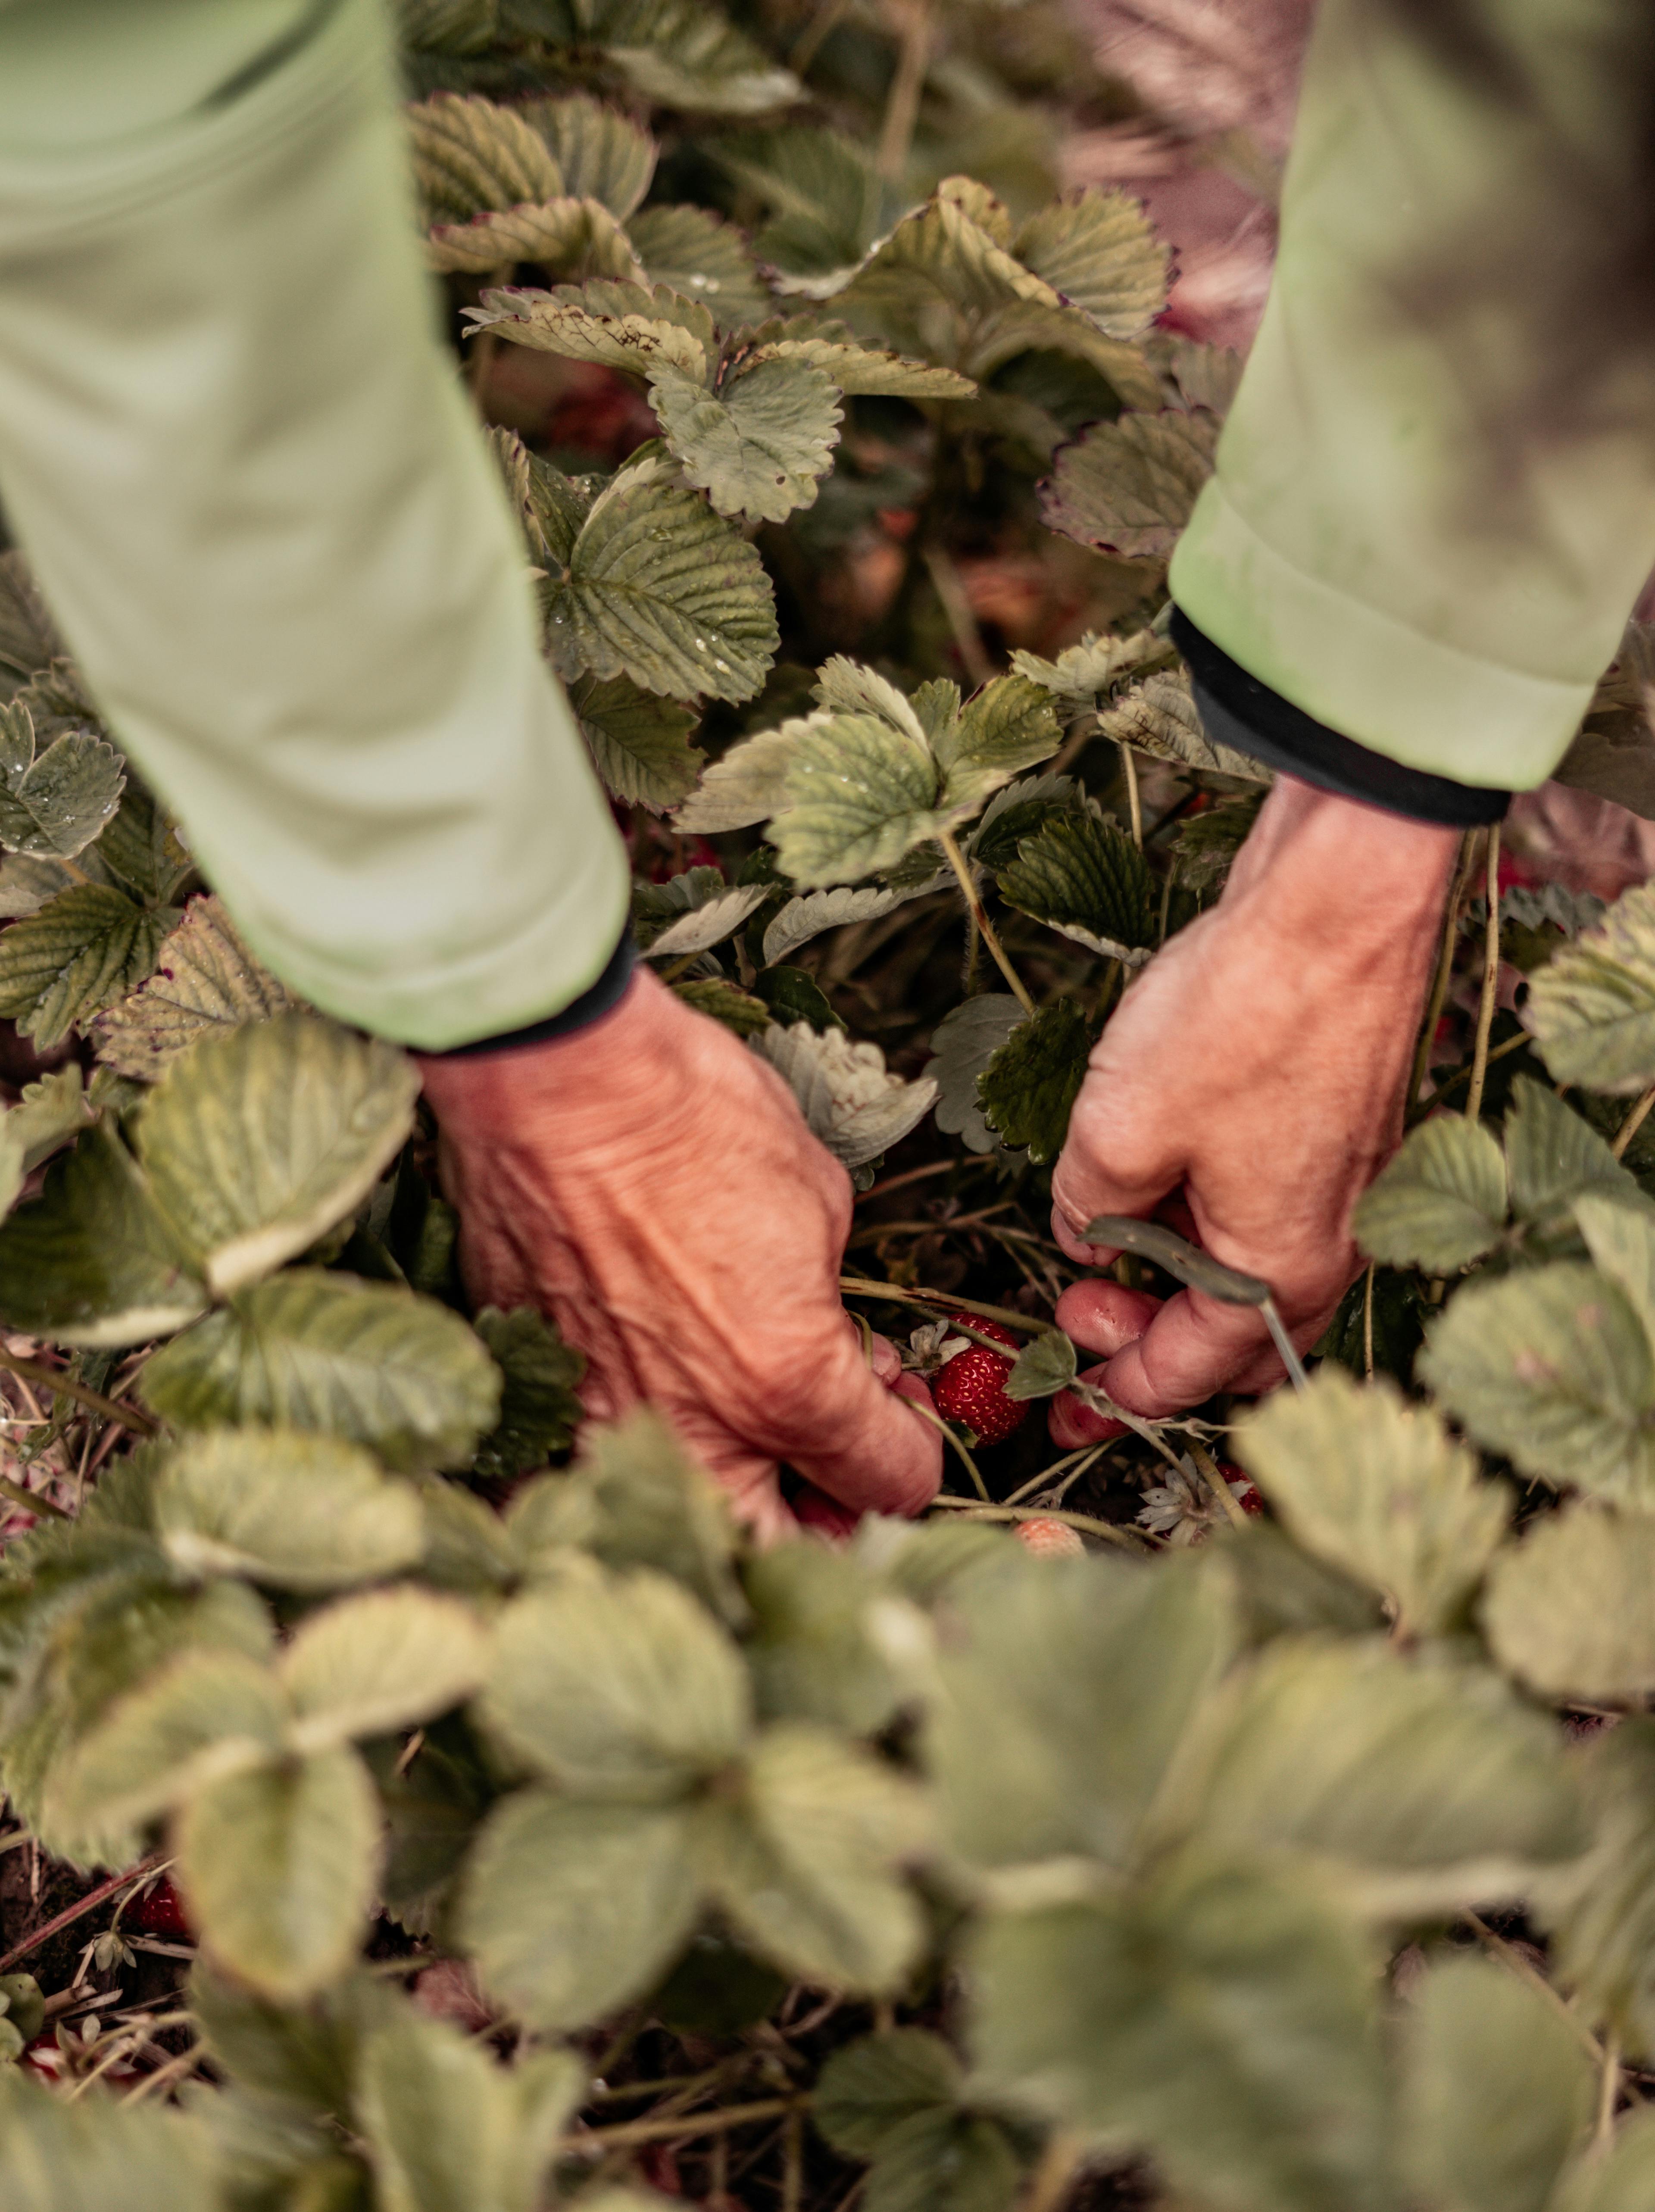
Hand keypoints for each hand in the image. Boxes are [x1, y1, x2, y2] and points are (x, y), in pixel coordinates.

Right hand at [416, 969, 940, 1541]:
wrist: (557, 1081)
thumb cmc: (697, 1120)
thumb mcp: (819, 1206)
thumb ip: (833, 1307)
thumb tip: (836, 1346)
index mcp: (788, 1385)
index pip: (890, 1482)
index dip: (912, 1448)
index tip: (901, 1415)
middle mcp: (694, 1430)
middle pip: (783, 1551)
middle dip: (824, 1519)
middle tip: (834, 1466)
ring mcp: (604, 1421)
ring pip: (682, 1519)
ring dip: (726, 1494)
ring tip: (745, 1436)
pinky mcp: (540, 1393)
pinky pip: (597, 1461)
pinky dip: (638, 1445)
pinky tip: (656, 1390)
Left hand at [1048, 776, 1459, 1419]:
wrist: (1339, 904)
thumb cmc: (1238, 1020)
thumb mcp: (1117, 1131)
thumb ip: (1088, 1204)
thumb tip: (1086, 1233)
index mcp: (1279, 1272)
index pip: (1188, 1371)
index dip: (1116, 1394)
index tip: (1061, 1405)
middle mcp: (1329, 1243)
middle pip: (1228, 1332)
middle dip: (1146, 1335)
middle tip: (1075, 1313)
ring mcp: (1344, 1185)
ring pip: (1245, 1262)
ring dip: (1171, 1265)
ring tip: (1099, 1236)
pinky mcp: (1341, 1128)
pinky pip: (1264, 1203)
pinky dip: (1203, 1210)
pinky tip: (1151, 1173)